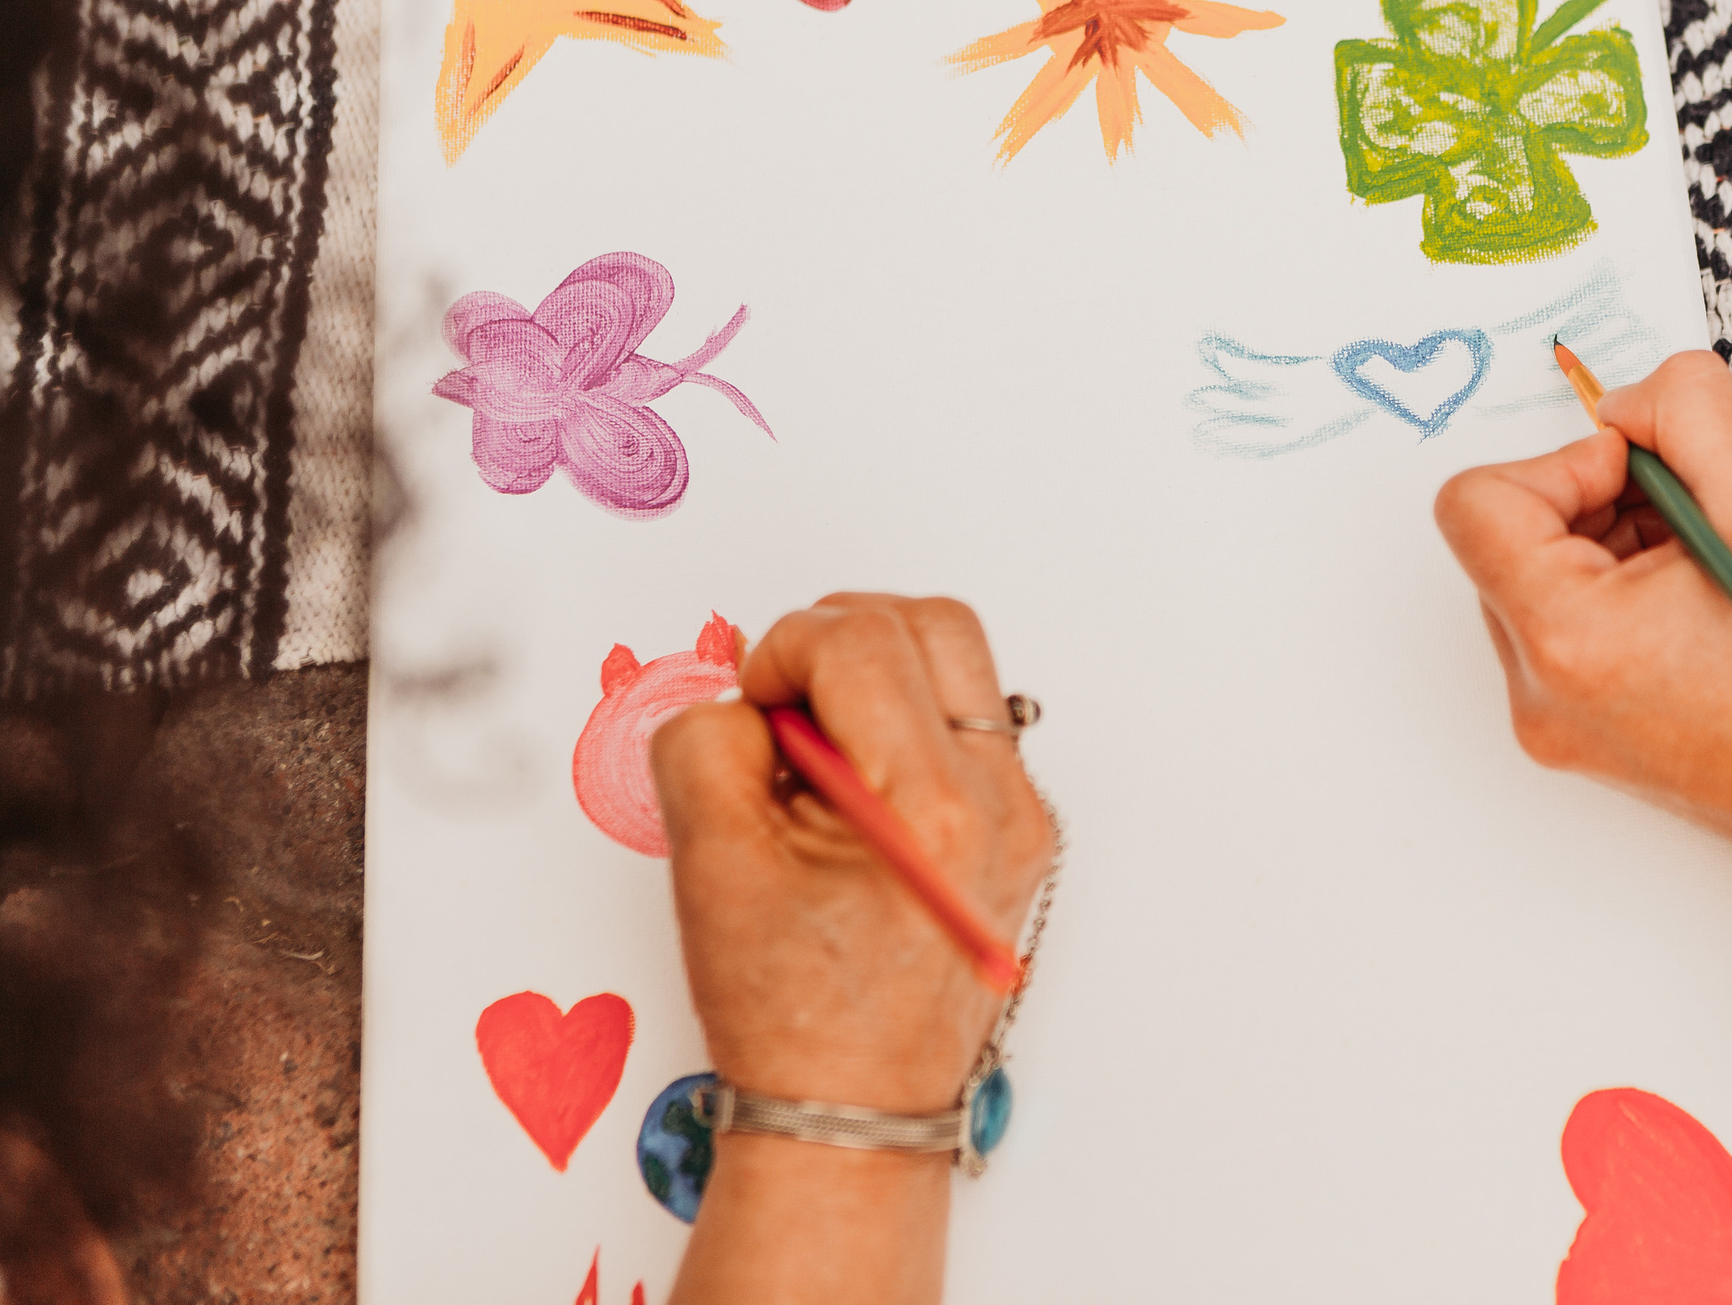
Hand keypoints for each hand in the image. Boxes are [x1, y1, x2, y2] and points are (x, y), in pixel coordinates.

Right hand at [652, 594, 1054, 1112]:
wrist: (854, 1108)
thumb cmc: (788, 1010)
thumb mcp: (709, 861)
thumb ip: (709, 742)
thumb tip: (750, 693)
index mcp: (925, 810)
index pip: (861, 642)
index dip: (785, 648)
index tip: (753, 701)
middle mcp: (997, 802)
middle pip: (933, 623)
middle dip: (841, 637)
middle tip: (786, 702)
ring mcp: (1022, 814)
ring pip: (958, 663)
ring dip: (879, 672)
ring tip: (821, 749)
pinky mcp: (1022, 829)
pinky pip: (968, 723)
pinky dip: (907, 721)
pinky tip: (858, 785)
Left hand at [1434, 350, 1731, 855]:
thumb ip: (1688, 414)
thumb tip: (1629, 401)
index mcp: (1567, 641)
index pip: (1476, 504)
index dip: (1561, 462)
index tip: (1641, 471)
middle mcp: (1542, 696)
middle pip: (1507, 540)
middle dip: (1596, 501)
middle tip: (1697, 515)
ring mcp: (1562, 726)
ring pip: (1541, 581)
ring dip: (1616, 544)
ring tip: (1715, 566)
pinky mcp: (1590, 737)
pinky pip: (1572, 630)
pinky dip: (1626, 593)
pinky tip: (1708, 601)